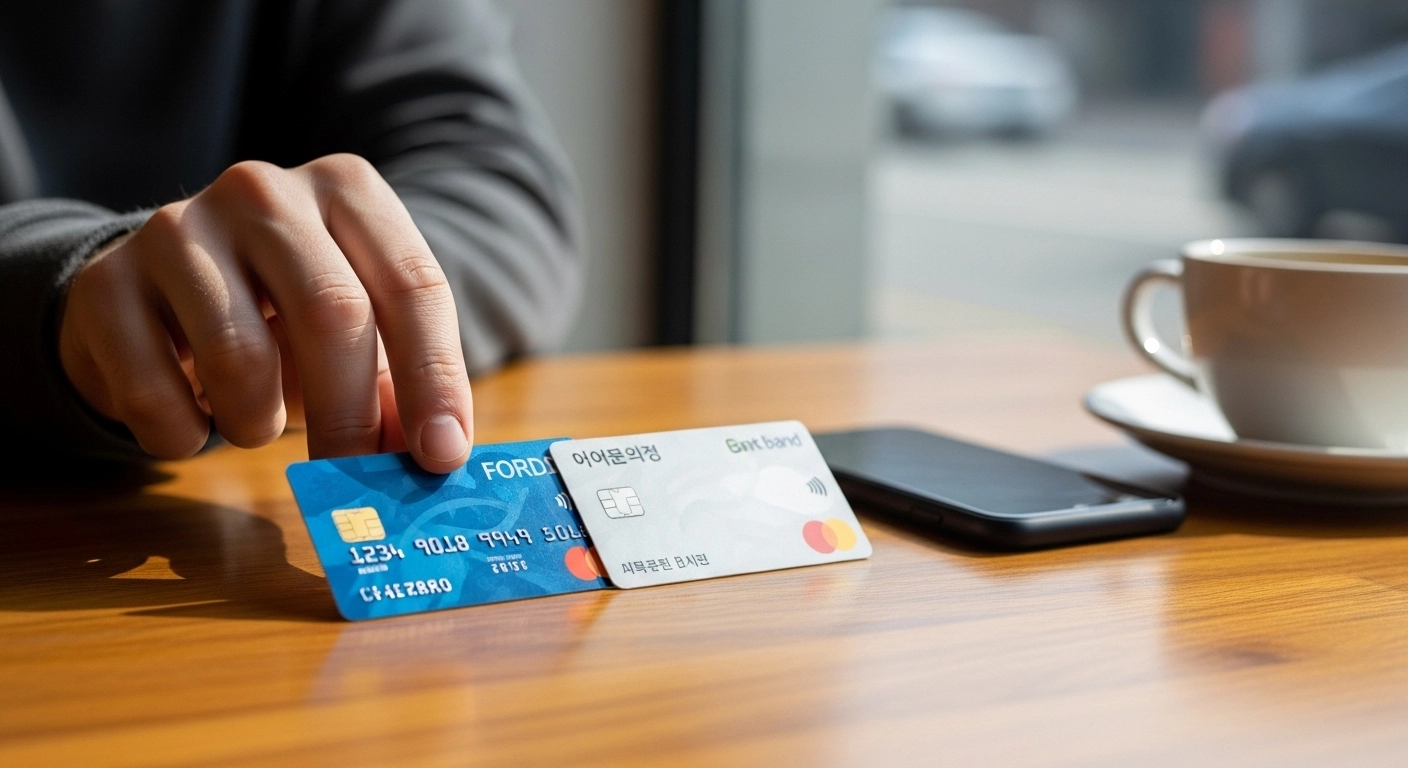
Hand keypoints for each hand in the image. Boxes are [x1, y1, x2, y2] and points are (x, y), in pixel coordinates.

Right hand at [59, 154, 473, 472]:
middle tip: (354, 478)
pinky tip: (192, 418)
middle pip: (332, 313)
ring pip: (240, 357)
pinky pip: (153, 391)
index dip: (434, 379)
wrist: (160, 289)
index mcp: (347, 190)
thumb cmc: (284, 317)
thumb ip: (398, 390)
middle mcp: (263, 192)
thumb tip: (435, 459)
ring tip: (257, 423)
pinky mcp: (105, 282)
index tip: (442, 456)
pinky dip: (182, 433)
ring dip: (259, 424)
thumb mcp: (358, 337)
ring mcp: (177, 227)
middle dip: (352, 416)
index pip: (413, 285)